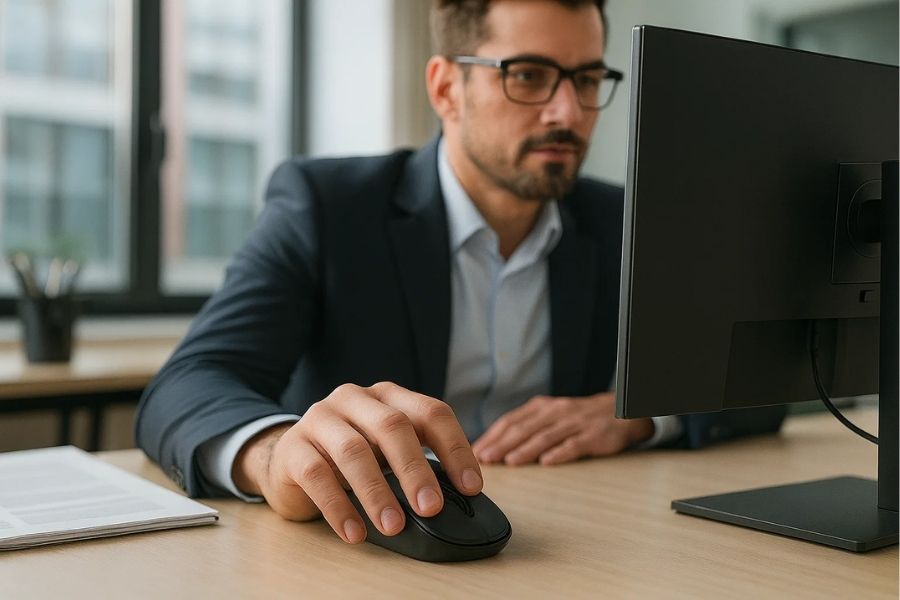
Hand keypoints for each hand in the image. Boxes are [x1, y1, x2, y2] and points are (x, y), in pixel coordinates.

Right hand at [232, 382, 482, 543]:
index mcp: (388, 395)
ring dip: (377, 492)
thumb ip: (417, 461)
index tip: (471, 487)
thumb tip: (458, 497)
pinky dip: (339, 508)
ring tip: (394, 526)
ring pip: (353, 450)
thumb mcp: (386, 449)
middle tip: (431, 508)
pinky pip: (317, 476)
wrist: (289, 459)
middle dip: (415, 469)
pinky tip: (355, 533)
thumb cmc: (350, 455)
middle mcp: (354, 398)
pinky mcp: (293, 448)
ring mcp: (320, 419)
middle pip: (392, 426)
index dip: (454, 448)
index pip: (430, 412)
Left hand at [471, 392, 653, 465]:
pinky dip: (559, 453)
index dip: (492, 436)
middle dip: (502, 444)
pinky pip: (574, 445)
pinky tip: (546, 463)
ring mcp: (574, 423)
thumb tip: (493, 447)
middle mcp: (555, 412)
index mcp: (541, 407)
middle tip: (485, 459)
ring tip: (509, 461)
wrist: (619, 412)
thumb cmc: (578, 418)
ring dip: (525, 449)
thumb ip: (526, 428)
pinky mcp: (593, 436)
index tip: (476, 451)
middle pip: (524, 428)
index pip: (511, 421)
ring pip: (545, 436)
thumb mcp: (550, 416)